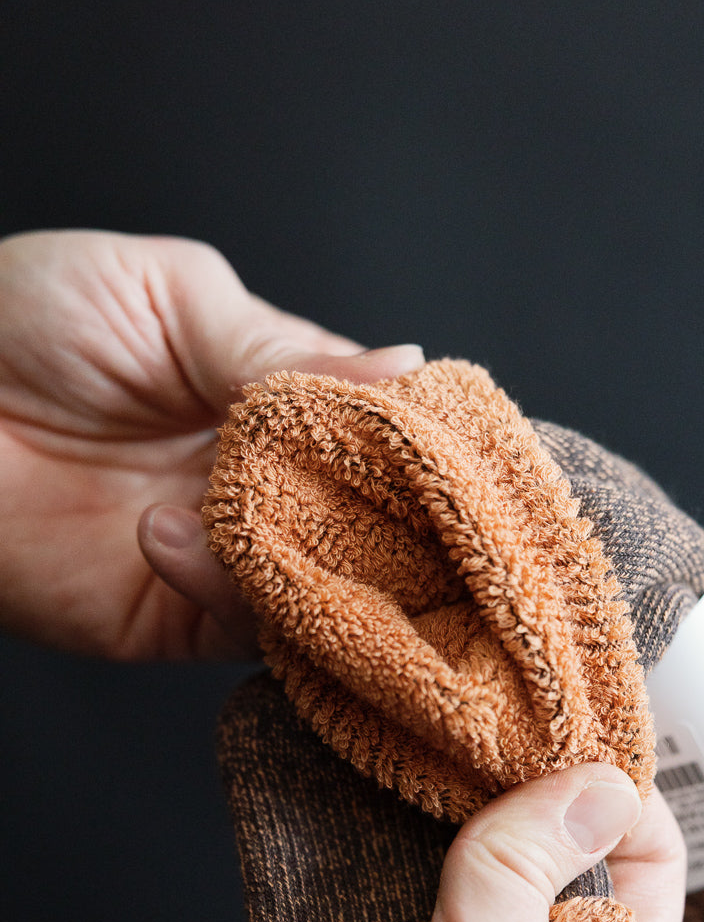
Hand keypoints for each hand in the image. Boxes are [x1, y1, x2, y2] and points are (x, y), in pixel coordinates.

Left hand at [0, 229, 422, 658]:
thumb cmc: (14, 319)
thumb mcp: (163, 294)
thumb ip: (277, 342)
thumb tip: (409, 366)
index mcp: (271, 398)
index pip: (378, 428)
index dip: (414, 435)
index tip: (442, 437)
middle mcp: (265, 483)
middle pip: (374, 517)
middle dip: (394, 511)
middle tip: (409, 500)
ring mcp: (230, 554)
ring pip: (333, 584)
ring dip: (327, 558)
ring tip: (277, 507)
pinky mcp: (182, 618)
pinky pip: (250, 627)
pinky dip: (240, 594)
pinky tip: (174, 532)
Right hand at [0, 767, 684, 921]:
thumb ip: (532, 879)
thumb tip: (600, 787)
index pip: (647, 882)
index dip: (627, 800)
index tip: (587, 724)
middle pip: (552, 850)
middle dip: (531, 775)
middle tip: (505, 697)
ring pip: (459, 838)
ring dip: (446, 780)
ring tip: (442, 708)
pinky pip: (372, 842)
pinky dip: (368, 797)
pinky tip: (372, 743)